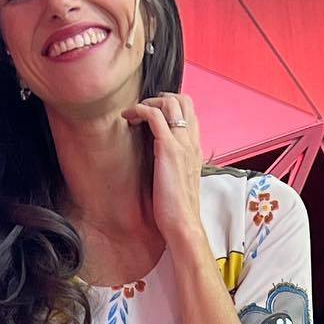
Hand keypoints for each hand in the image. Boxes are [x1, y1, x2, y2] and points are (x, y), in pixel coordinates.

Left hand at [123, 92, 203, 245]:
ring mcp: (182, 143)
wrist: (183, 225)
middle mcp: (191, 142)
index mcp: (195, 149)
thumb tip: (161, 162)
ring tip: (132, 113)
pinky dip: (139, 110)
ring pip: (170, 103)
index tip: (152, 115)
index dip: (171, 106)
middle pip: (183, 100)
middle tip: (142, 109)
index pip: (190, 113)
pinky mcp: (168, 149)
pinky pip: (154, 116)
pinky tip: (127, 118)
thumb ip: (175, 166)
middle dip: (160, 98)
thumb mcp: (179, 181)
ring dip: (148, 102)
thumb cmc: (178, 210)